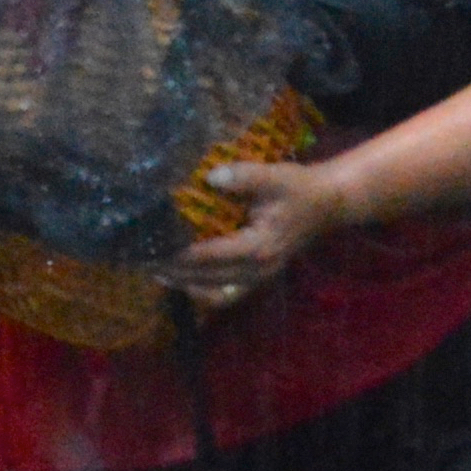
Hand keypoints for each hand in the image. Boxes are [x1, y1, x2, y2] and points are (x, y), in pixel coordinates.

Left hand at [158, 158, 345, 310]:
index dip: (178, 254)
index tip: (151, 248)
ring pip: (214, 293)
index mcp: (258, 247)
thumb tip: (209, 177)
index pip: (209, 256)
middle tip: (143, 260)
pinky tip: (184, 281)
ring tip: (157, 272)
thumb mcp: (275, 177)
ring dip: (185, 285)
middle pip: (206, 279)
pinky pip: (226, 294)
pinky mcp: (258, 277)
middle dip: (174, 271)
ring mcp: (259, 278)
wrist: (327, 203)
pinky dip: (203, 291)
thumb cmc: (299, 188)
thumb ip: (244, 177)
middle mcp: (256, 270)